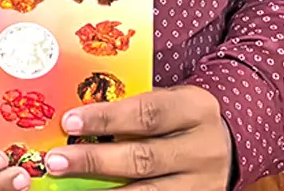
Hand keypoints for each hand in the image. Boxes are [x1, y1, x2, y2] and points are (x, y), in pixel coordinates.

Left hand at [44, 85, 232, 190]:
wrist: (226, 143)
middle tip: (56, 160)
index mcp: (195, 109)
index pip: (147, 113)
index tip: (69, 122)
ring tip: (67, 185)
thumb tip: (73, 121)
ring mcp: (203, 184)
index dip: (106, 118)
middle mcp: (203, 149)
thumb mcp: (166, 101)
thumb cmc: (179, 118)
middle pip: (143, 157)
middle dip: (94, 160)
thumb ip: (130, 108)